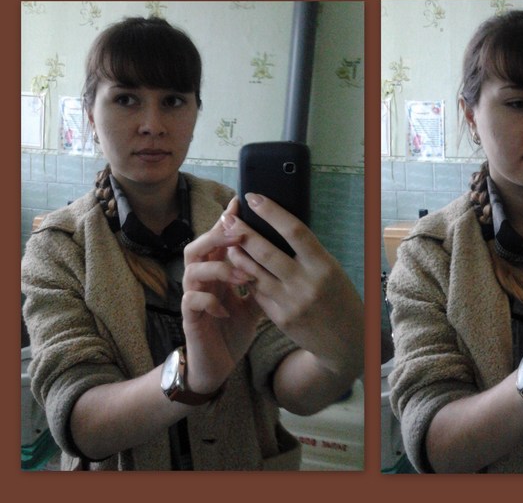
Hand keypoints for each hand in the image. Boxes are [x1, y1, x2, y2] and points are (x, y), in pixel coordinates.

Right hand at [180, 200, 265, 393]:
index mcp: (217, 273)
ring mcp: (192, 299)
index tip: (240, 204)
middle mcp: (201, 282)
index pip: (217, 241)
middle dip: (216, 238)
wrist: (217, 365)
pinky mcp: (189, 320)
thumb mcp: (255, 302)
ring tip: (242, 277)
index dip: (225, 222)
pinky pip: (191, 301)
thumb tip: (285, 257)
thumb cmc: (234, 329)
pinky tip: (226, 308)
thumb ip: (262, 279)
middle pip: (196, 247)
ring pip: (191, 270)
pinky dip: (209, 301)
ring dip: (219, 270)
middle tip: (239, 237)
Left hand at [221, 193, 363, 377]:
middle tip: (228, 217)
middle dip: (243, 232)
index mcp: (324, 266)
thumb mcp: (332, 271)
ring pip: (254, 272)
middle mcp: (306, 283)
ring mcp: (291, 302)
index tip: (254, 198)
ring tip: (226, 240)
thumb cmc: (340, 299)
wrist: (346, 342)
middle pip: (266, 251)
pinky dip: (246, 276)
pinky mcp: (280, 318)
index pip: (294, 231)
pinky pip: (257, 292)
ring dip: (237, 254)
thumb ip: (308, 254)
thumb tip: (279, 229)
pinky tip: (238, 266)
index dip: (271, 212)